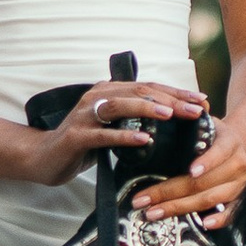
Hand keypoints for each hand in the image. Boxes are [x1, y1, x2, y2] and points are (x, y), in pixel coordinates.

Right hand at [17, 79, 210, 187]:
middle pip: (139, 92)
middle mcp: (97, 97)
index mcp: (109, 92)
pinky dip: (125, 137)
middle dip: (170, 100)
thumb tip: (169, 120)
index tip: (202, 101)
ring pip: (120, 106)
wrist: (43, 158)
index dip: (176, 93)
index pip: (148, 88)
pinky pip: (104, 135)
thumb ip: (133, 120)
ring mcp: (85, 116)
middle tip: (196, 109)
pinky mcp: (76, 136)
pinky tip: (144, 141)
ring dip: (147, 109)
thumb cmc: (82, 144)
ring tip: (171, 115)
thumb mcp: (111, 128)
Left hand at [144, 112, 245, 229]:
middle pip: (203, 183)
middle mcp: (237, 165)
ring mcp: (239, 184)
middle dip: (170, 192)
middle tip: (145, 199)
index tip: (191, 170)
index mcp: (230, 143)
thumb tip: (165, 112)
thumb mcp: (208, 122)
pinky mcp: (238, 198)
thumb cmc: (218, 134)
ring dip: (181, 208)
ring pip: (210, 199)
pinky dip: (219, 220)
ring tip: (155, 212)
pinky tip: (204, 224)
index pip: (218, 153)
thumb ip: (191, 120)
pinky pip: (231, 213)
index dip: (206, 162)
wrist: (245, 144)